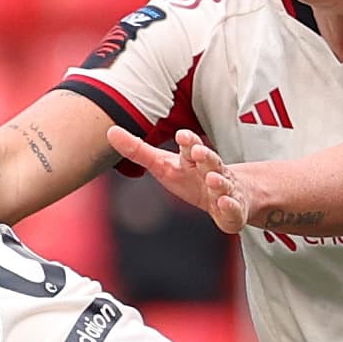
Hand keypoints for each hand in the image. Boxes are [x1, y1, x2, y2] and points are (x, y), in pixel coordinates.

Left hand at [106, 123, 248, 233]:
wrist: (231, 195)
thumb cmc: (191, 178)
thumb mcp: (162, 165)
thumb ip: (138, 150)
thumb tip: (110, 131)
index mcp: (193, 160)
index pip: (191, 147)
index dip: (187, 141)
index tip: (182, 135)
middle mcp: (211, 171)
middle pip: (210, 160)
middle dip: (205, 155)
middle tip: (199, 151)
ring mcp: (224, 190)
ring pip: (223, 183)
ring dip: (218, 180)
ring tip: (212, 179)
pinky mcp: (233, 210)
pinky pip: (232, 209)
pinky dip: (228, 206)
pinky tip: (223, 204)